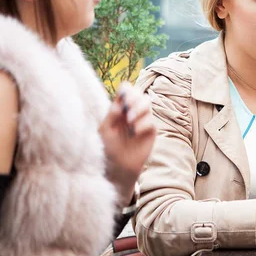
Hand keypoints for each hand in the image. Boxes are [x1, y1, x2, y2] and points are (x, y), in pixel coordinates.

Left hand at [99, 82, 155, 203]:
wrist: (118, 166)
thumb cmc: (109, 147)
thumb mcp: (105, 130)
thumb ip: (112, 115)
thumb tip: (121, 103)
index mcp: (120, 107)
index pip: (126, 89)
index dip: (126, 90)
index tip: (122, 99)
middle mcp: (133, 110)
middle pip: (139, 93)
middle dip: (134, 98)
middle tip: (127, 108)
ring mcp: (143, 119)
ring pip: (147, 103)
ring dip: (138, 109)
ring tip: (129, 121)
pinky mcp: (150, 130)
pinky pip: (150, 121)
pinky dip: (142, 124)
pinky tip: (133, 132)